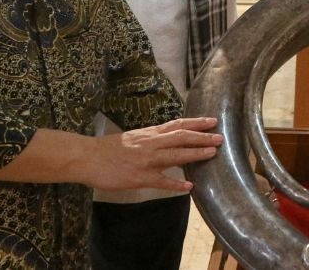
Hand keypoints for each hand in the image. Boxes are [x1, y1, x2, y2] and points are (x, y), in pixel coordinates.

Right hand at [85, 116, 222, 191]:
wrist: (87, 157)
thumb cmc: (108, 148)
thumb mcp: (133, 137)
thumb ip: (151, 139)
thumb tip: (166, 139)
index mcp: (150, 134)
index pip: (178, 125)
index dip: (196, 122)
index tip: (212, 120)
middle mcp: (151, 144)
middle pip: (182, 137)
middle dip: (203, 137)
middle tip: (220, 137)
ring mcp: (147, 161)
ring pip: (176, 155)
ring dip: (196, 153)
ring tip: (213, 153)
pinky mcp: (139, 177)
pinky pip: (161, 181)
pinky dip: (176, 185)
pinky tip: (189, 187)